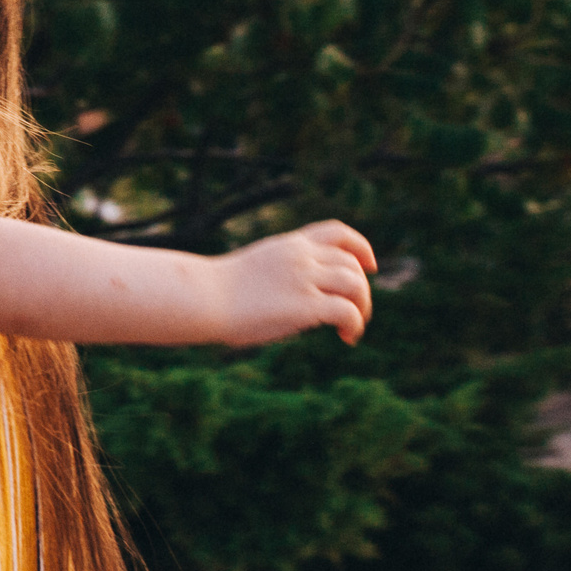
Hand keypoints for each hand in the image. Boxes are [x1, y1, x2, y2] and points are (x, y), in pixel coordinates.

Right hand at [213, 220, 377, 345]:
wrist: (202, 297)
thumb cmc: (216, 290)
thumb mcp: (255, 267)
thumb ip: (280, 271)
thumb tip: (292, 293)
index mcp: (288, 244)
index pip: (338, 232)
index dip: (361, 248)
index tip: (369, 266)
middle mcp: (301, 258)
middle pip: (352, 265)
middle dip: (362, 290)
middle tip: (355, 312)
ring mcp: (304, 280)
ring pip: (356, 286)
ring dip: (363, 308)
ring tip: (353, 327)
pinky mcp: (305, 306)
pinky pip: (348, 312)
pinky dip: (356, 325)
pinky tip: (347, 337)